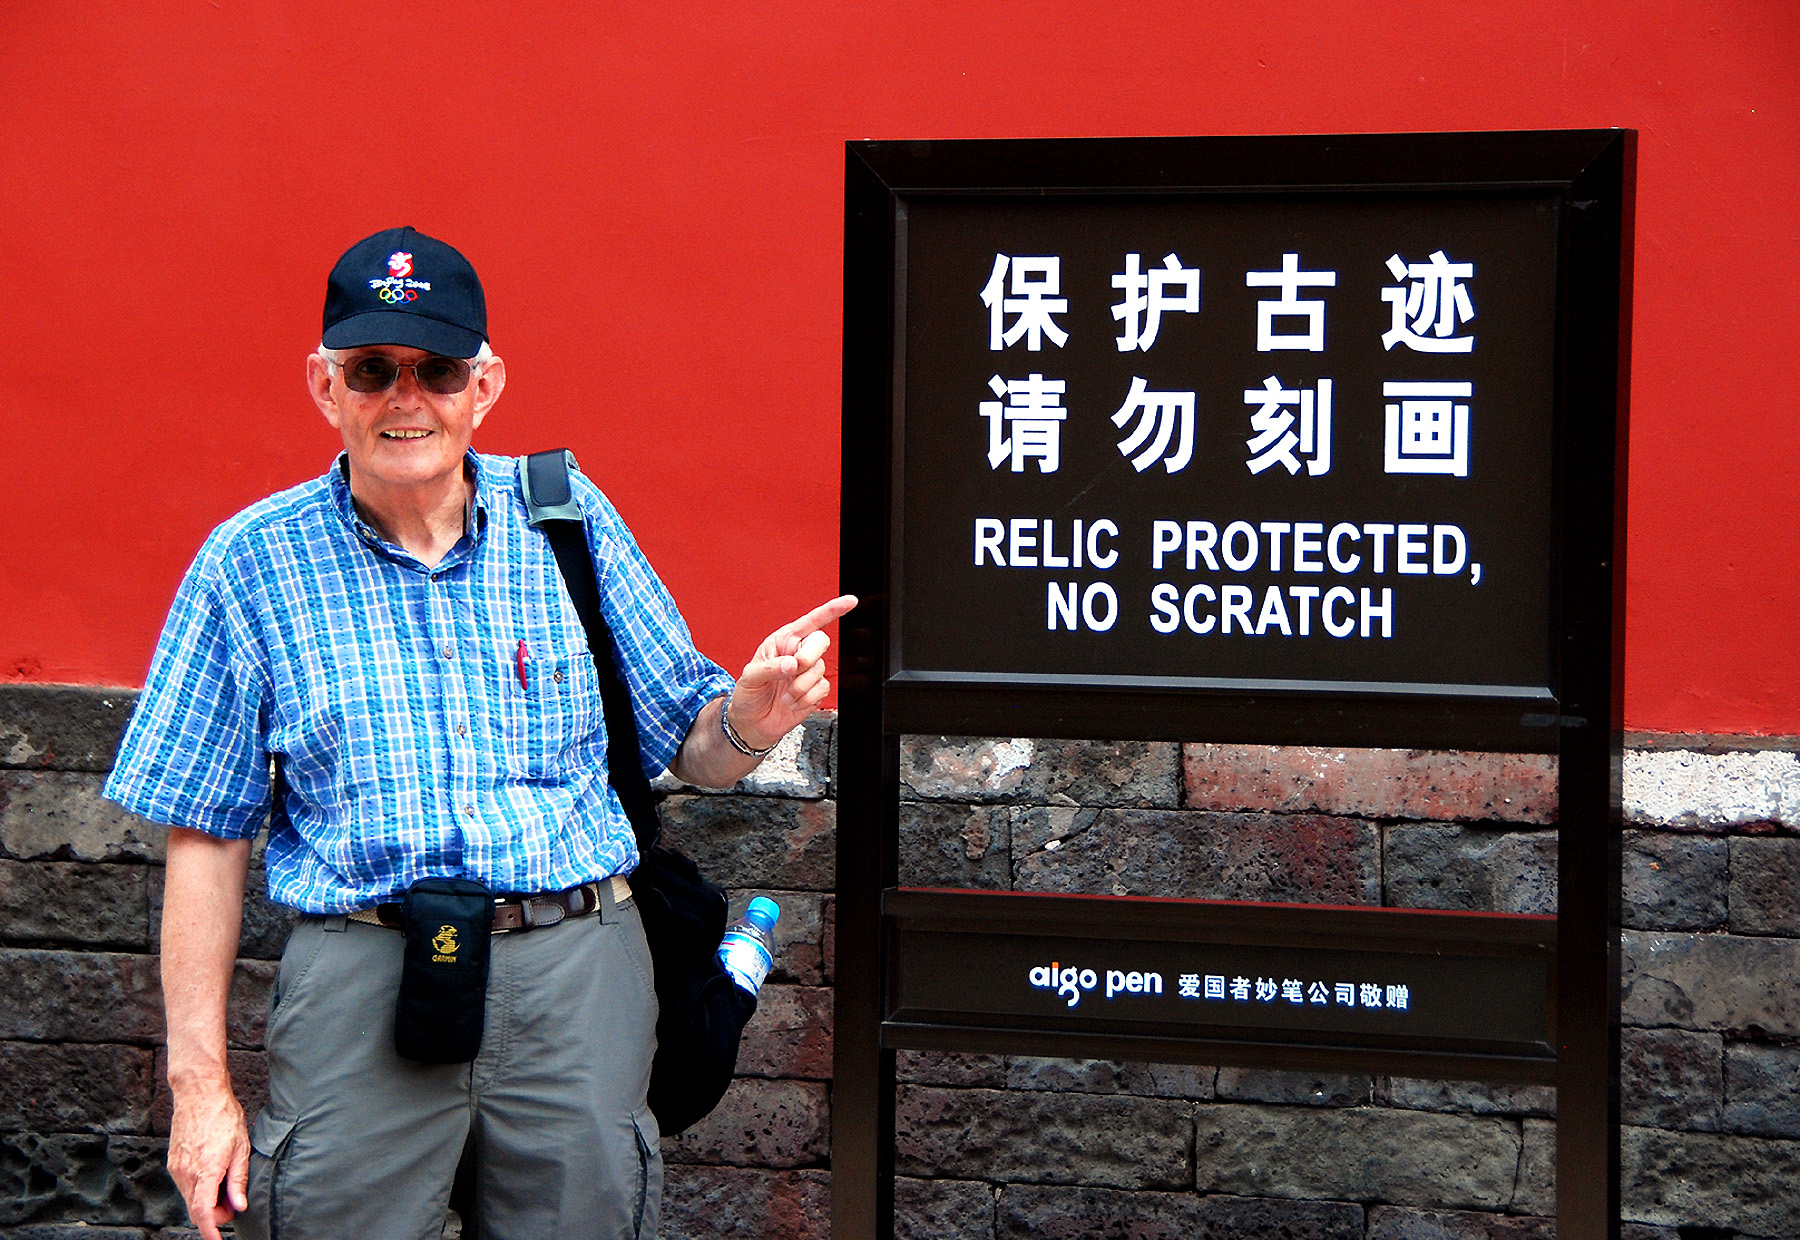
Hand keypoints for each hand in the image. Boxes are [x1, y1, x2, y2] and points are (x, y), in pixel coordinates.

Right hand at [166, 1079, 248, 1239]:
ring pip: (190, 1198)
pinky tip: (212, 1177)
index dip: (209, 1230)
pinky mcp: (173, 1162)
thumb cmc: (223, 1115)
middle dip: (214, 1215)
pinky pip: (185, 1186)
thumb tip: (239, 1206)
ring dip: (207, 1202)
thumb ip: (238, 1179)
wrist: (198, 1093)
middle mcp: (186, 1172)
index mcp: (206, 1170)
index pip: (203, 1212)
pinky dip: (199, 1190)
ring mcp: (177, 1168)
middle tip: (233, 1205)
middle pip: (196, 1209)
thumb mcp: (241, 1147)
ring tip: (226, 1188)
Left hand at [727, 594, 857, 750]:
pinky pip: (822, 688)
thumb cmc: (748, 695)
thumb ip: (770, 668)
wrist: (753, 723)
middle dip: (809, 656)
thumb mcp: (749, 678)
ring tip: (784, 694)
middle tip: (794, 670)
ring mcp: (808, 672)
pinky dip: (806, 698)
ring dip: (800, 685)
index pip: (810, 621)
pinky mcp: (815, 691)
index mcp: (783, 641)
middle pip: (821, 641)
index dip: (832, 610)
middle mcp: (798, 653)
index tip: (850, 602)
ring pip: (820, 669)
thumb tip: (792, 664)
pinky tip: (793, 702)